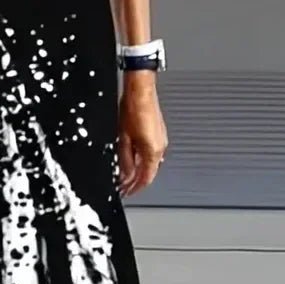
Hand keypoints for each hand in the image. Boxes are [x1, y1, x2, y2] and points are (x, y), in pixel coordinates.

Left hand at [117, 73, 167, 196]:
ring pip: (150, 163)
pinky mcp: (158, 132)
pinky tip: (132, 160)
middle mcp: (160, 147)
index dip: (135, 188)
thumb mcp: (123, 138)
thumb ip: (124, 159)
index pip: (145, 178)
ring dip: (139, 170)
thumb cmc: (132, 109)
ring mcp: (161, 139)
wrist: (141, 91)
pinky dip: (141, 160)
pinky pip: (151, 152)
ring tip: (125, 175)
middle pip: (149, 172)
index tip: (126, 192)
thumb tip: (124, 174)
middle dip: (136, 181)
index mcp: (152, 151)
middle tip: (124, 186)